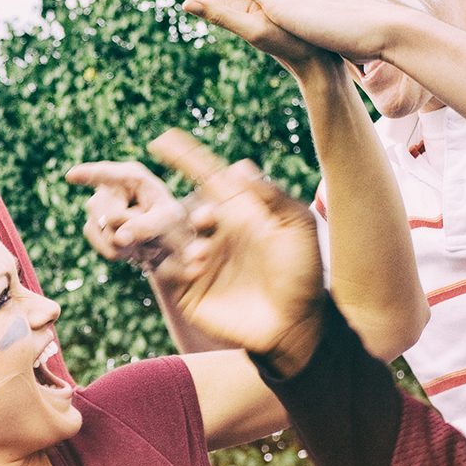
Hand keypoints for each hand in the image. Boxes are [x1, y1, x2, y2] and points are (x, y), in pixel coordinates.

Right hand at [66, 159, 191, 275]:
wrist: (165, 238)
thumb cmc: (170, 219)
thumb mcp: (168, 220)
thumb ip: (147, 226)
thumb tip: (117, 238)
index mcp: (131, 176)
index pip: (107, 175)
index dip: (87, 175)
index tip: (71, 176)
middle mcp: (109, 187)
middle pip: (110, 217)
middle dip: (130, 232)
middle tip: (152, 234)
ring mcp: (97, 206)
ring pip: (105, 235)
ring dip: (128, 246)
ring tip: (144, 239)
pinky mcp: (92, 226)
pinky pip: (103, 248)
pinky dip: (121, 253)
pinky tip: (132, 247)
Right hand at [147, 129, 324, 373]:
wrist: (296, 324)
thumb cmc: (303, 273)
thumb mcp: (298, 228)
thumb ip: (272, 197)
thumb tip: (240, 165)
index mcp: (237, 210)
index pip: (206, 178)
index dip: (185, 158)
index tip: (162, 140)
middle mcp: (213, 230)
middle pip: (178, 207)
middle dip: (175, 207)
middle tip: (195, 218)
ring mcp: (198, 258)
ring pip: (166, 236)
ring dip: (173, 235)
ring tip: (201, 253)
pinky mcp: (187, 288)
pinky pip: (166, 268)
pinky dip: (174, 262)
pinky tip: (197, 267)